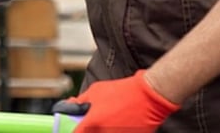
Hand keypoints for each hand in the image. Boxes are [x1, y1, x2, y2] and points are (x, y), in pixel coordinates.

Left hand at [53, 70, 179, 132]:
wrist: (148, 97)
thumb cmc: (123, 92)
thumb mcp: (97, 90)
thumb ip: (81, 102)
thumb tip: (71, 107)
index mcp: (92, 124)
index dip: (71, 131)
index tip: (72, 128)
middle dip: (88, 131)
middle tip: (93, 123)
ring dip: (102, 131)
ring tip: (110, 121)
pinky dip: (115, 132)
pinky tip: (119, 125)